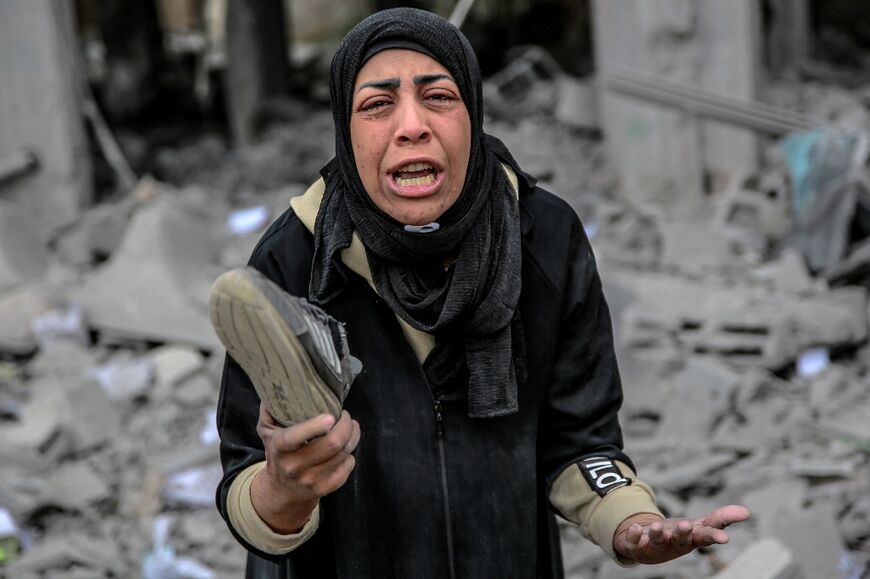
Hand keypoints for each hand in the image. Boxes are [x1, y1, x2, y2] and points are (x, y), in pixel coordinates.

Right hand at [251, 405, 360, 532]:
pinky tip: (345, 450)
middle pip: (332, 444)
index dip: (315, 426)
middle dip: (346, 425)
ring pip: (342, 454)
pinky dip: (350, 457)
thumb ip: (269, 409)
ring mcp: (310, 480)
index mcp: (279, 447)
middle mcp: (294, 466)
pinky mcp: (323, 489)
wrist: (281, 490)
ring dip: (352, 437)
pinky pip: (346, 469)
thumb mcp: (267, 431)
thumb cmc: (277, 453)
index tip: (330, 416)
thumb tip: (275, 385)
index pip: (295, 437)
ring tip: (351, 427)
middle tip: (346, 416)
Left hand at [613, 505, 749, 564]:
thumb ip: (721, 518)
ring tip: (656, 525)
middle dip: (682, 533)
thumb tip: (747, 512)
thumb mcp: (699, 526)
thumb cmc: (678, 535)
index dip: (713, 536)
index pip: (704, 536)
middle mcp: (673, 543)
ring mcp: (654, 545)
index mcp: (691, 538)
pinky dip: (634, 535)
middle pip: (680, 539)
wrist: (646, 545)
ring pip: (656, 540)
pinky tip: (634, 527)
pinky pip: (633, 541)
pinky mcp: (636, 544)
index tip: (724, 539)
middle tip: (686, 525)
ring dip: (657, 534)